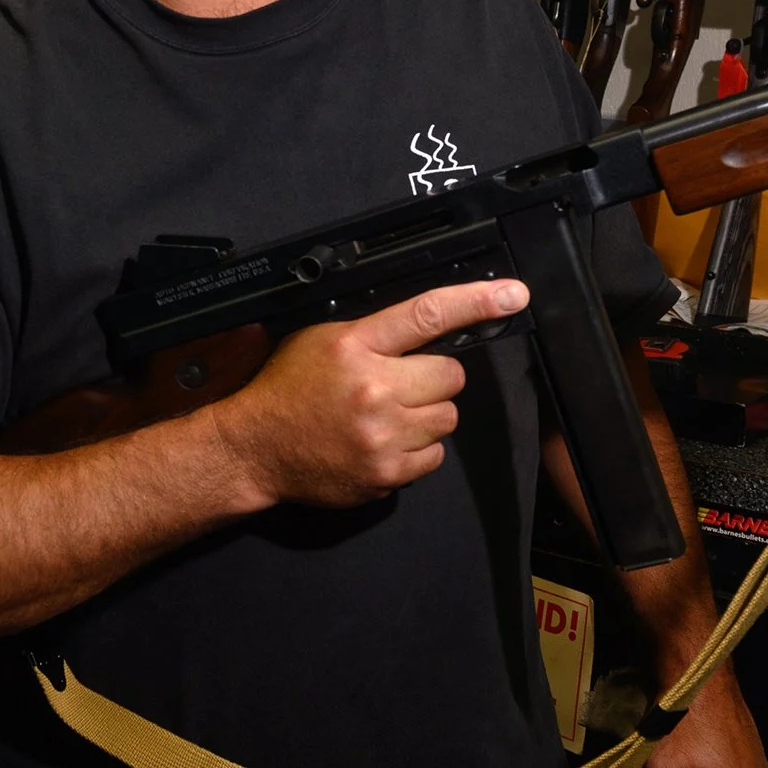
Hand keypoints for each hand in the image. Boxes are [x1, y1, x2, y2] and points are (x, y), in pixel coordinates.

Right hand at [215, 278, 528, 508]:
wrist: (255, 449)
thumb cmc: (288, 390)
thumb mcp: (322, 340)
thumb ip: (376, 333)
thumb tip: (432, 327)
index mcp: (355, 346)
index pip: (426, 315)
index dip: (476, 302)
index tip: (512, 295)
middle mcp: (373, 389)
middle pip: (450, 376)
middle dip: (432, 379)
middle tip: (399, 384)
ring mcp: (382, 435)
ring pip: (447, 419)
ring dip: (426, 416)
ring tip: (387, 417)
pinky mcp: (387, 472)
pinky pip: (433, 457)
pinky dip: (415, 451)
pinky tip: (383, 443)